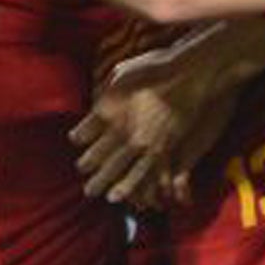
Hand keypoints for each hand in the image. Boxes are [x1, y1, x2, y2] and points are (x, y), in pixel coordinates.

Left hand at [72, 46, 239, 207]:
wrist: (188, 74)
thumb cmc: (156, 67)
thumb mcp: (121, 71)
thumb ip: (107, 90)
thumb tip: (98, 100)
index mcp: (106, 110)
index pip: (83, 132)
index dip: (79, 139)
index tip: (76, 141)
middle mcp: (119, 130)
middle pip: (97, 156)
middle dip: (88, 168)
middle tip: (82, 174)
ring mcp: (140, 143)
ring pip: (118, 170)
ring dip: (106, 183)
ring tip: (98, 194)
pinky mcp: (162, 150)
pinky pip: (145, 174)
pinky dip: (136, 186)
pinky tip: (131, 198)